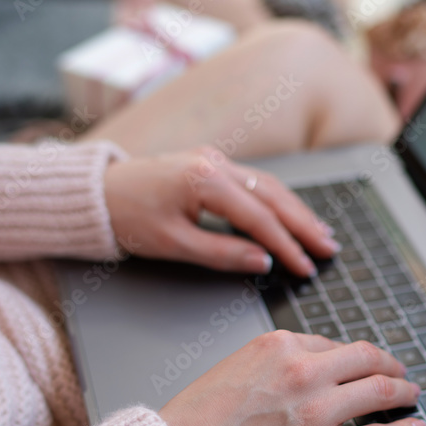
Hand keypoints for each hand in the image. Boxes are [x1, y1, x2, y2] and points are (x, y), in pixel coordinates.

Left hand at [104, 147, 339, 276]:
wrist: (96, 194)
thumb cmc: (127, 218)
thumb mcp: (173, 245)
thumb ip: (222, 253)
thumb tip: (261, 261)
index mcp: (205, 181)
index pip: (260, 219)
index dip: (287, 246)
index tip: (306, 266)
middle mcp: (215, 163)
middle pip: (273, 196)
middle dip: (305, 224)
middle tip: (330, 248)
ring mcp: (214, 160)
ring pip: (268, 186)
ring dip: (296, 210)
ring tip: (320, 232)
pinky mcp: (210, 163)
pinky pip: (254, 181)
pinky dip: (277, 200)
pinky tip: (290, 212)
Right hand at [160, 331, 425, 425]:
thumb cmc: (193, 424)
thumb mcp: (231, 371)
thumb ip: (271, 366)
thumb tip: (302, 373)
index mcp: (278, 346)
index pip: (331, 344)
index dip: (352, 356)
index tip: (361, 363)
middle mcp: (303, 371)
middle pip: (365, 359)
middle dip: (388, 365)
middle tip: (399, 373)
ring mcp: (319, 411)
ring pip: (379, 392)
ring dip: (402, 393)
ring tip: (411, 396)